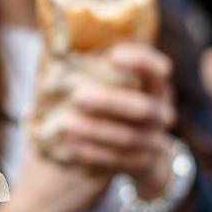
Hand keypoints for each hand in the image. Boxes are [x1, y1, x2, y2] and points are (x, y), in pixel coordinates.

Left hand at [63, 42, 176, 197]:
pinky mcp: (141, 163)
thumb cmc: (118, 104)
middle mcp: (160, 112)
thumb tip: (51, 48)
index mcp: (155, 86)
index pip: (158, 69)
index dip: (140, 61)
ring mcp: (154, 140)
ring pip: (128, 137)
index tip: (112, 55)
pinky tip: (71, 144)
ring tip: (65, 124)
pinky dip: (93, 151)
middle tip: (78, 96)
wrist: (142, 150)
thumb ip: (94, 68)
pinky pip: (118, 159)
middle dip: (110, 102)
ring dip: (95, 131)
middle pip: (142, 107)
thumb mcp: (116, 85)